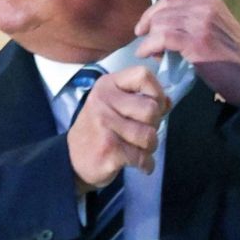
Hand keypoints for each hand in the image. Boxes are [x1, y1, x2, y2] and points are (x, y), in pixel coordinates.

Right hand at [67, 66, 169, 193]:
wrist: (72, 160)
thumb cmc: (98, 130)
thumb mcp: (113, 105)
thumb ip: (141, 99)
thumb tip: (168, 101)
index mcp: (107, 85)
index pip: (143, 75)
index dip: (156, 92)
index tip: (154, 106)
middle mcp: (103, 101)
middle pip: (151, 109)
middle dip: (154, 126)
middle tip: (142, 132)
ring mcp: (104, 125)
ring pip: (149, 135)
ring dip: (150, 147)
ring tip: (138, 148)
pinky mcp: (109, 149)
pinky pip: (142, 157)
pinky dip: (146, 164)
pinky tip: (139, 164)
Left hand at [134, 0, 239, 105]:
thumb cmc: (232, 62)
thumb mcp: (214, 34)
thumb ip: (192, 27)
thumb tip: (162, 32)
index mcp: (211, 4)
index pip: (172, 0)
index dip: (153, 12)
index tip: (144, 26)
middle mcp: (206, 9)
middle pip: (164, 10)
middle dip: (148, 25)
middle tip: (142, 40)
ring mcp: (202, 24)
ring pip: (161, 23)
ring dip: (148, 38)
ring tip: (147, 52)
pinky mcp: (197, 42)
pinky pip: (163, 37)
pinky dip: (149, 46)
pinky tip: (146, 54)